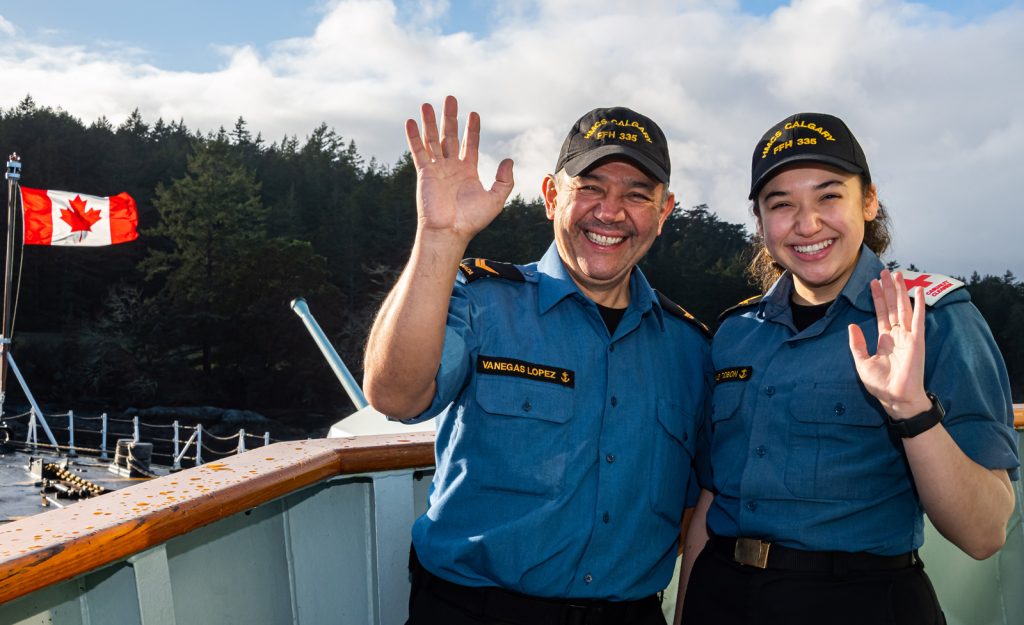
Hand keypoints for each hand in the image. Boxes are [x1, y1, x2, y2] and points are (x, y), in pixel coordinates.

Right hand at [406, 95, 513, 242]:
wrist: (450, 231)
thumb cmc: (472, 220)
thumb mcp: (496, 199)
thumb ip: (504, 180)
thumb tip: (508, 160)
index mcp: (468, 171)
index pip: (471, 144)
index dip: (472, 129)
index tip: (473, 114)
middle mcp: (452, 167)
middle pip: (450, 136)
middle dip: (450, 117)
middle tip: (450, 99)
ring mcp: (437, 169)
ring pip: (433, 140)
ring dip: (430, 122)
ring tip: (427, 104)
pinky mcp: (424, 173)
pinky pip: (418, 152)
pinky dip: (414, 137)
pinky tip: (411, 122)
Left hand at [848, 270, 930, 418]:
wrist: (896, 399)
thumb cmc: (881, 385)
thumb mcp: (862, 362)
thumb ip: (857, 344)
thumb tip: (852, 325)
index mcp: (885, 340)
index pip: (881, 314)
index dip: (877, 298)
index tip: (873, 283)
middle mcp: (897, 335)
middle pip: (892, 307)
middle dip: (888, 289)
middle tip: (885, 271)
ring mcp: (908, 337)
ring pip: (904, 308)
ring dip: (901, 291)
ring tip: (897, 275)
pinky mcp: (917, 341)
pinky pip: (918, 320)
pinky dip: (919, 305)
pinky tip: (918, 292)